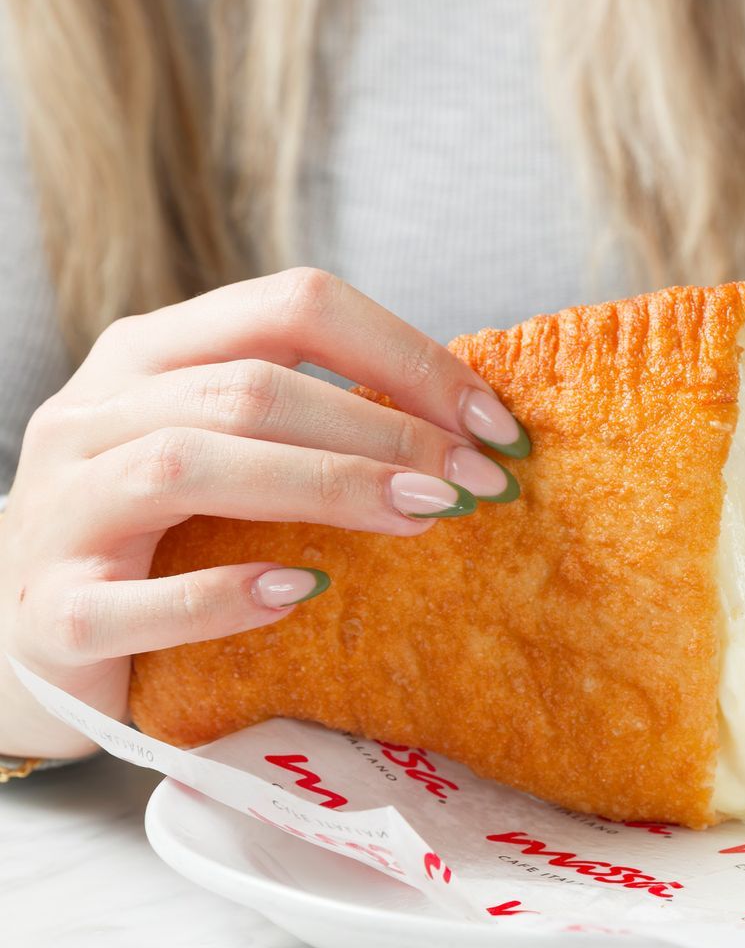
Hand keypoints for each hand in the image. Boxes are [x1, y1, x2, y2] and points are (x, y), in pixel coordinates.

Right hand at [0, 268, 529, 757]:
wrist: (16, 641)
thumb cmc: (155, 536)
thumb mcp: (224, 448)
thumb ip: (312, 417)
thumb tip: (469, 422)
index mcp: (151, 354)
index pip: (292, 306)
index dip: (405, 355)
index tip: (494, 420)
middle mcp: (93, 414)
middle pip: (251, 387)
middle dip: (385, 429)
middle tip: (478, 480)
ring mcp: (59, 510)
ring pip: (187, 464)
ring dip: (323, 485)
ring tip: (421, 516)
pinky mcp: (49, 614)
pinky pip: (134, 599)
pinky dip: (223, 594)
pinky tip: (303, 590)